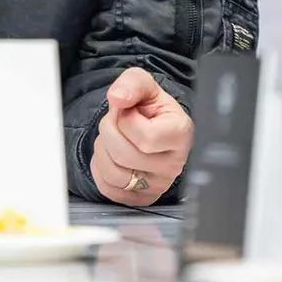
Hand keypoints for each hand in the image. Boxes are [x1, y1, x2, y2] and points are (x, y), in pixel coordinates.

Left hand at [90, 67, 192, 206]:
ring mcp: (159, 185)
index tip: (130, 112)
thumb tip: (117, 97)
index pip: (144, 137)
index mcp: (180, 134)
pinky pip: (108, 189)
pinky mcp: (143, 198)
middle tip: (117, 123)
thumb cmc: (153, 109)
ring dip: (103, 150)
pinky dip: (101, 169)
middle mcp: (173, 165)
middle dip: (109, 132)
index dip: (126, 120)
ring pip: (113, 173)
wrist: (154, 127)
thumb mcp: (145, 86)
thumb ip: (132, 83)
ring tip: (115, 139)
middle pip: (124, 155)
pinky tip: (113, 156)